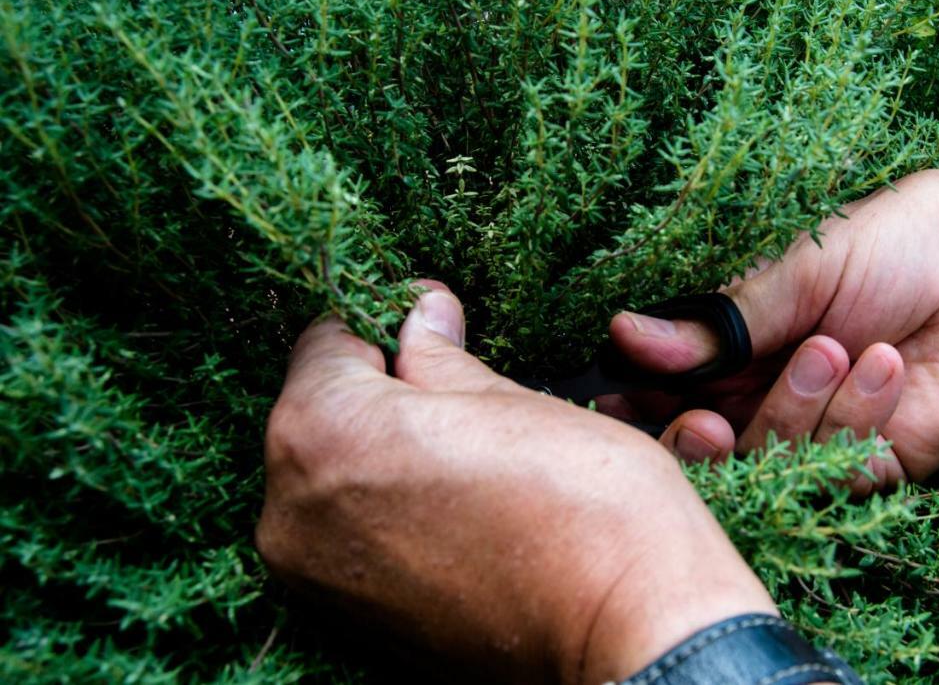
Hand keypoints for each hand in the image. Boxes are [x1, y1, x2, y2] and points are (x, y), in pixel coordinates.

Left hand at [255, 281, 775, 683]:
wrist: (635, 636)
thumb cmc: (588, 509)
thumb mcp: (512, 400)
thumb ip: (441, 356)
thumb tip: (419, 317)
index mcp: (322, 433)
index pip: (328, 340)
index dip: (389, 316)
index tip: (437, 316)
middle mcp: (290, 511)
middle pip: (321, 412)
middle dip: (384, 388)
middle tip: (465, 387)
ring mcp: (315, 577)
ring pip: (334, 475)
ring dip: (387, 450)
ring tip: (469, 453)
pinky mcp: (347, 621)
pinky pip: (350, 533)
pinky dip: (389, 506)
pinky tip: (458, 503)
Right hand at [604, 171, 938, 488]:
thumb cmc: (897, 249)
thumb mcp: (796, 275)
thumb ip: (716, 323)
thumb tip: (625, 335)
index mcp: (745, 346)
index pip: (673, 390)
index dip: (645, 406)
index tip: (617, 404)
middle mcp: (774, 395)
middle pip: (708, 446)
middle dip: (699, 441)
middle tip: (705, 420)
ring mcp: (824, 432)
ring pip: (771, 460)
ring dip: (798, 408)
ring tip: (840, 347)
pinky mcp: (878, 462)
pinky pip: (839, 472)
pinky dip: (857, 421)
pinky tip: (890, 368)